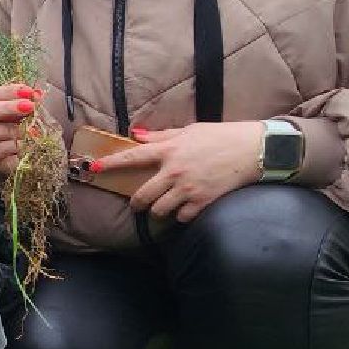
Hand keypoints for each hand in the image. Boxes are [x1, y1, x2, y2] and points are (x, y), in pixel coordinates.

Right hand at [0, 83, 40, 178]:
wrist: (9, 161)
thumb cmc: (14, 133)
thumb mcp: (19, 116)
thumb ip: (25, 104)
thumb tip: (37, 94)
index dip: (10, 91)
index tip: (30, 92)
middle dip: (8, 107)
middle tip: (30, 107)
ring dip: (12, 128)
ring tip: (32, 131)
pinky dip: (15, 146)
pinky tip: (28, 145)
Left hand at [94, 121, 264, 221]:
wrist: (253, 149)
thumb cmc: (221, 136)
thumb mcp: (189, 130)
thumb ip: (161, 136)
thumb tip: (136, 135)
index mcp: (169, 150)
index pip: (133, 157)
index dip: (111, 163)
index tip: (95, 168)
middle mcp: (174, 171)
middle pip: (142, 196)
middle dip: (137, 203)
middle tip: (138, 204)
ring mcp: (187, 188)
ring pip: (159, 211)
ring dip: (159, 211)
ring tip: (166, 205)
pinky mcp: (202, 201)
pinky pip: (181, 217)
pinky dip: (181, 216)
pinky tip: (187, 208)